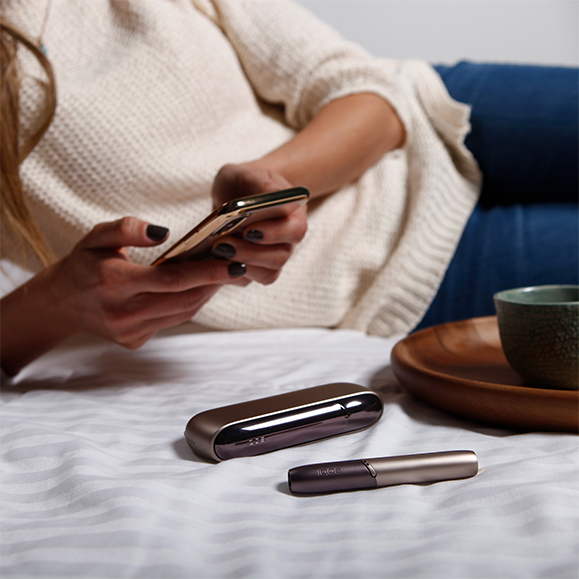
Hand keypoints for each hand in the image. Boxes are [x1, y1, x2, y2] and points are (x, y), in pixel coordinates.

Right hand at [1, 217, 247, 374]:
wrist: (60, 303)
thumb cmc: (83, 264)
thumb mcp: (96, 236)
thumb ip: (127, 229)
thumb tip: (164, 233)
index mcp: (113, 283)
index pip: (172, 280)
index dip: (206, 272)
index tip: (234, 263)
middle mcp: (122, 313)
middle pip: (184, 300)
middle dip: (214, 283)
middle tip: (236, 264)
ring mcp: (129, 332)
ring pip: (183, 313)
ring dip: (206, 293)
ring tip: (222, 273)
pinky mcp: (135, 341)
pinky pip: (173, 321)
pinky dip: (189, 304)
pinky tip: (197, 288)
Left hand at [210, 163, 307, 284]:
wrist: (237, 194)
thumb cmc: (243, 182)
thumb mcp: (245, 173)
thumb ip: (257, 181)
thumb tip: (273, 195)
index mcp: (294, 213)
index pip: (295, 229)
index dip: (274, 233)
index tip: (249, 230)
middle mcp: (289, 239)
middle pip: (281, 255)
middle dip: (252, 253)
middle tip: (223, 244)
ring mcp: (275, 256)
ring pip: (269, 272)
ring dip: (243, 264)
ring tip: (218, 250)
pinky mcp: (259, 269)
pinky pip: (252, 280)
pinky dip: (234, 274)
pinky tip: (216, 262)